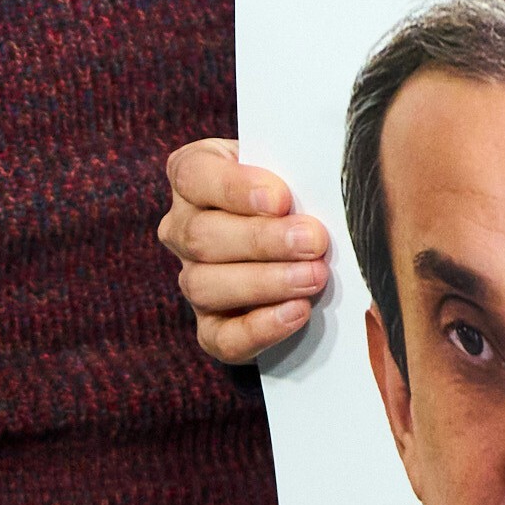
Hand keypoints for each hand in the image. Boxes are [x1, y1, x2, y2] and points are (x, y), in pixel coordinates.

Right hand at [161, 137, 330, 362]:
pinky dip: (260, 328)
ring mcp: (193, 279)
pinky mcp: (211, 326)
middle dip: (262, 241)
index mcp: (194, 176)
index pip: (193, 175)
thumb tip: (322, 178)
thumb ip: (296, 168)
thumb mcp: (293, 167)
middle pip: (202, 236)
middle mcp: (183, 228)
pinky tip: (297, 312)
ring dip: (265, 282)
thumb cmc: (300, 190)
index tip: (281, 199)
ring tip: (313, 276)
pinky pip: (221, 337)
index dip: (234, 187)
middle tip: (313, 242)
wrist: (308, 240)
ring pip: (206, 285)